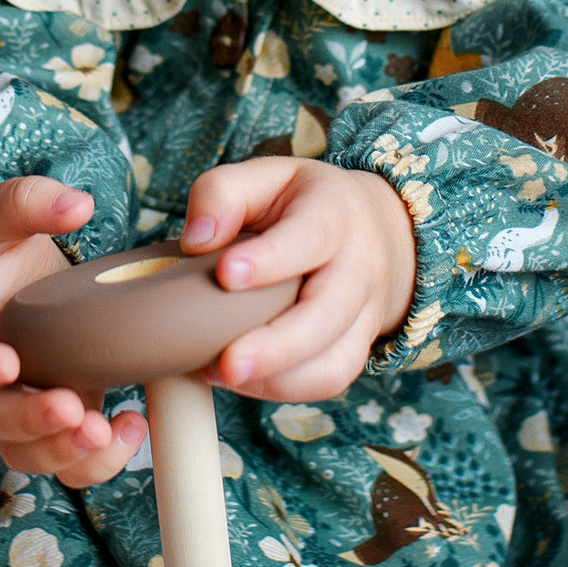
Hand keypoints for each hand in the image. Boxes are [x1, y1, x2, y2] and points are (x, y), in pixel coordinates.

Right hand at [0, 176, 146, 489]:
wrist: (19, 278)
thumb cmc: (1, 247)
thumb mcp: (3, 212)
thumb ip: (29, 202)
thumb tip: (75, 206)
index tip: (5, 364)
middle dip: (31, 422)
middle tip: (71, 410)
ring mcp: (20, 406)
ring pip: (27, 453)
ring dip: (64, 452)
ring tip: (105, 431)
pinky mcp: (57, 421)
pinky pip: (69, 460)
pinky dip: (100, 459)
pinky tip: (133, 427)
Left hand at [183, 157, 416, 401]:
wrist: (371, 229)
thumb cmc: (302, 204)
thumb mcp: (266, 176)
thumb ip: (223, 194)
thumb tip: (196, 240)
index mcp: (336, 212)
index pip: (311, 236)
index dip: (271, 259)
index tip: (226, 274)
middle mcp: (360, 266)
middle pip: (329, 314)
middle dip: (278, 346)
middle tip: (226, 364)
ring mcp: (364, 313)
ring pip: (334, 360)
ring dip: (278, 378)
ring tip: (222, 374)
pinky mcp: (356, 348)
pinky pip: (328, 380)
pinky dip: (284, 390)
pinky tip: (242, 381)